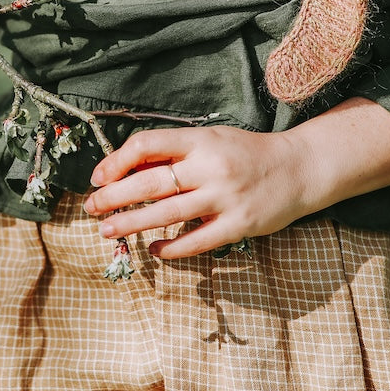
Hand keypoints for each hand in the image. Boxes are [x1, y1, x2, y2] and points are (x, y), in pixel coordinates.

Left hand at [83, 125, 314, 259]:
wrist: (299, 168)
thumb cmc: (245, 152)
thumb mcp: (211, 140)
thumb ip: (174, 154)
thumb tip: (127, 168)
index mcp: (200, 140)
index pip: (147, 145)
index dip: (117, 161)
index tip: (99, 177)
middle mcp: (210, 166)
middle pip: (150, 183)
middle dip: (114, 197)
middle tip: (90, 208)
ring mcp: (225, 197)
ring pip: (167, 214)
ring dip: (132, 224)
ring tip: (106, 230)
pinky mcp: (239, 225)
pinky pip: (197, 241)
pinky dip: (171, 249)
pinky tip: (153, 250)